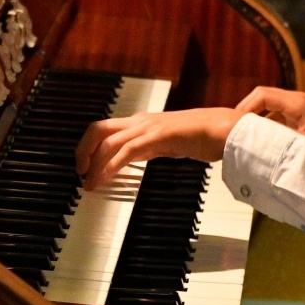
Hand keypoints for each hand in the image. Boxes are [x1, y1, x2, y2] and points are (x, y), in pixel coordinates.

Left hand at [75, 107, 246, 190]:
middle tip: (80, 173)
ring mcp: (148, 127)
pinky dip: (109, 166)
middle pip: (98, 129)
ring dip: (92, 163)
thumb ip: (151, 148)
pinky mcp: (156, 137)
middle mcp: (141, 121)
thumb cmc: (204, 135)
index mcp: (143, 122)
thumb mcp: (169, 143)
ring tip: (87, 183)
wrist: (224, 129)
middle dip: (82, 151)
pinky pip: (125, 151)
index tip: (86, 167)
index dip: (90, 147)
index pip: (106, 129)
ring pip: (106, 140)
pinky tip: (102, 180)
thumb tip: (137, 157)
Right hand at [235, 87, 304, 160]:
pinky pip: (273, 113)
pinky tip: (257, 139)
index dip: (246, 107)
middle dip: (246, 111)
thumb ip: (278, 141)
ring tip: (241, 135)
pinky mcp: (297, 115)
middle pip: (262, 96)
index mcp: (297, 103)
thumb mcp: (302, 147)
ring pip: (266, 104)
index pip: (263, 95)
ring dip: (254, 117)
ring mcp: (296, 107)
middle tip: (234, 130)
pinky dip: (262, 122)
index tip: (235, 125)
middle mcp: (296, 100)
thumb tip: (253, 142)